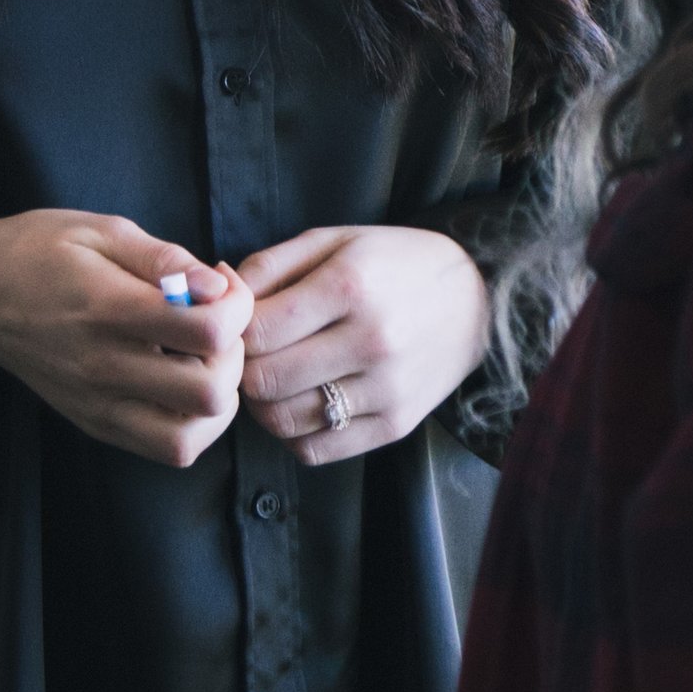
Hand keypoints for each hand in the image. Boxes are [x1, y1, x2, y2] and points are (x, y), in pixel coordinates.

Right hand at [0, 210, 253, 467]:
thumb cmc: (41, 251)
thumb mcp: (103, 230)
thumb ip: (164, 258)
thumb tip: (217, 284)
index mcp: (109, 309)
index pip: (206, 332)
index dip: (237, 305)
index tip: (222, 282)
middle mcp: (104, 368)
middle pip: (209, 394)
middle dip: (234, 355)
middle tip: (217, 322)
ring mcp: (97, 405)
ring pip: (189, 439)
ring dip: (217, 400)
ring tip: (204, 357)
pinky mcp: (95, 424)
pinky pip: (163, 449)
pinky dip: (191, 422)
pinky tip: (183, 379)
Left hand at [235, 225, 490, 464]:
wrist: (476, 299)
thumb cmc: (393, 263)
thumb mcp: (333, 241)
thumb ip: (268, 266)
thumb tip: (215, 293)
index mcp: (351, 286)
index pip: (256, 333)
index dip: (233, 332)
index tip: (240, 325)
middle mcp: (371, 341)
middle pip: (263, 382)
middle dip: (244, 369)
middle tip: (254, 354)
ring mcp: (386, 390)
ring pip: (283, 422)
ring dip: (264, 404)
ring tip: (278, 376)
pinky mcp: (395, 425)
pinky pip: (315, 450)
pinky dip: (294, 432)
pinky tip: (304, 401)